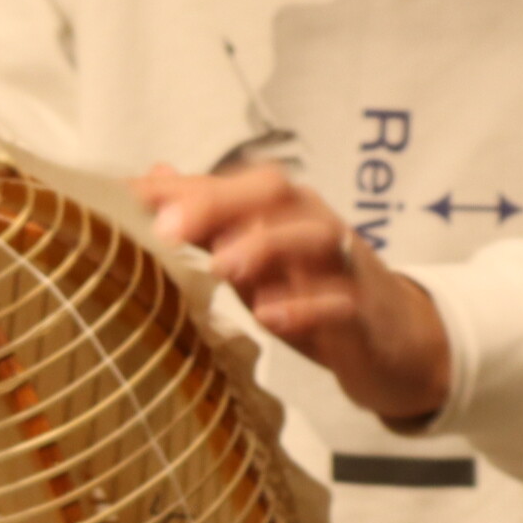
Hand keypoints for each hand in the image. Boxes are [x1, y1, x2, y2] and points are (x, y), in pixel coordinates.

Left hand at [136, 165, 450, 423]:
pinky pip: (341, 301)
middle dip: (219, 202)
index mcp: (284, 213)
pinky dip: (306, 307)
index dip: (182, 188)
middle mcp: (314, 226)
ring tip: (221, 268)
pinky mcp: (366, 312)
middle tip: (167, 228)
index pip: (232, 184)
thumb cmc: (316, 296)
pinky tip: (270, 317)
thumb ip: (210, 222)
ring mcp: (344, 267)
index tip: (126, 196)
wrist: (397, 345)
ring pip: (312, 236)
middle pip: (275, 192)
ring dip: (264, 245)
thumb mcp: (258, 260)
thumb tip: (155, 177)